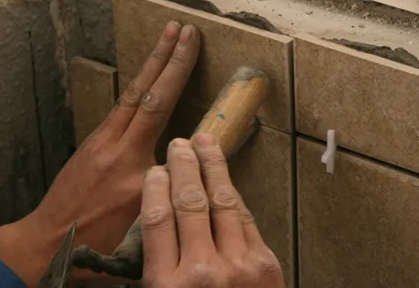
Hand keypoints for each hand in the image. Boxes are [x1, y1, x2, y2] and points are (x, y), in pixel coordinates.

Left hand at [0, 21, 200, 286]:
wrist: (45, 245)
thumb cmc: (95, 246)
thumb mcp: (142, 227)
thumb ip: (167, 191)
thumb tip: (190, 165)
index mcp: (134, 169)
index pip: (161, 108)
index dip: (178, 71)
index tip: (192, 44)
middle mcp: (117, 148)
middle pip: (145, 91)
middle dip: (166, 56)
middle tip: (181, 27)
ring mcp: (101, 143)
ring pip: (131, 95)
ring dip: (151, 65)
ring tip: (166, 39)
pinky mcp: (93, 145)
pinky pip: (121, 108)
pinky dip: (138, 87)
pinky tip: (146, 80)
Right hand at [140, 134, 284, 287]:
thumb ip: (158, 265)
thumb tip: (160, 217)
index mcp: (166, 285)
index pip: (157, 220)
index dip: (155, 188)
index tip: (155, 171)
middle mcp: (201, 271)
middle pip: (189, 203)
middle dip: (184, 166)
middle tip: (179, 145)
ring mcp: (237, 265)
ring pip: (221, 202)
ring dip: (213, 167)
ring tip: (205, 145)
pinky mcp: (264, 263)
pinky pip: (244, 218)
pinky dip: (233, 194)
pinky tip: (226, 179)